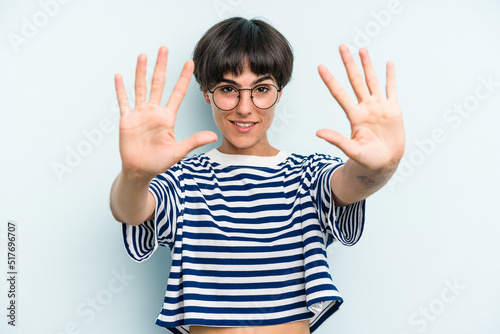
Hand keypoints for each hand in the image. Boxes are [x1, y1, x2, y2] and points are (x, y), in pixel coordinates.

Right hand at [115, 46, 216, 179]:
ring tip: (143, 55)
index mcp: (167, 117)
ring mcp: (140, 114)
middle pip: (158, 84)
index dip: (184, 78)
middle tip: (164, 49)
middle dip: (161, 66)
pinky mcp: (127, 120)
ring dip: (141, 71)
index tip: (190, 63)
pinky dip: (120, 89)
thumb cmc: (159, 162)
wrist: (140, 170)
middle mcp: (154, 112)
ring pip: (140, 88)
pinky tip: (119, 76)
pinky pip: (123, 102)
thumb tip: (214, 136)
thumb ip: (194, 141)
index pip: (178, 93)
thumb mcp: (178, 152)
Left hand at [316, 45, 404, 171]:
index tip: (320, 67)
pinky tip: (388, 64)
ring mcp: (379, 107)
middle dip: (349, 64)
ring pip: (372, 81)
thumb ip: (336, 140)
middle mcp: (365, 107)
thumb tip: (317, 133)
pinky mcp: (393, 110)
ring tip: (362, 49)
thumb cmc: (366, 160)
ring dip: (367, 65)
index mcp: (354, 116)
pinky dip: (390, 77)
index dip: (330, 80)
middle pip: (355, 81)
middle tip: (342, 47)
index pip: (339, 93)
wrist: (384, 164)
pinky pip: (391, 90)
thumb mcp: (351, 150)